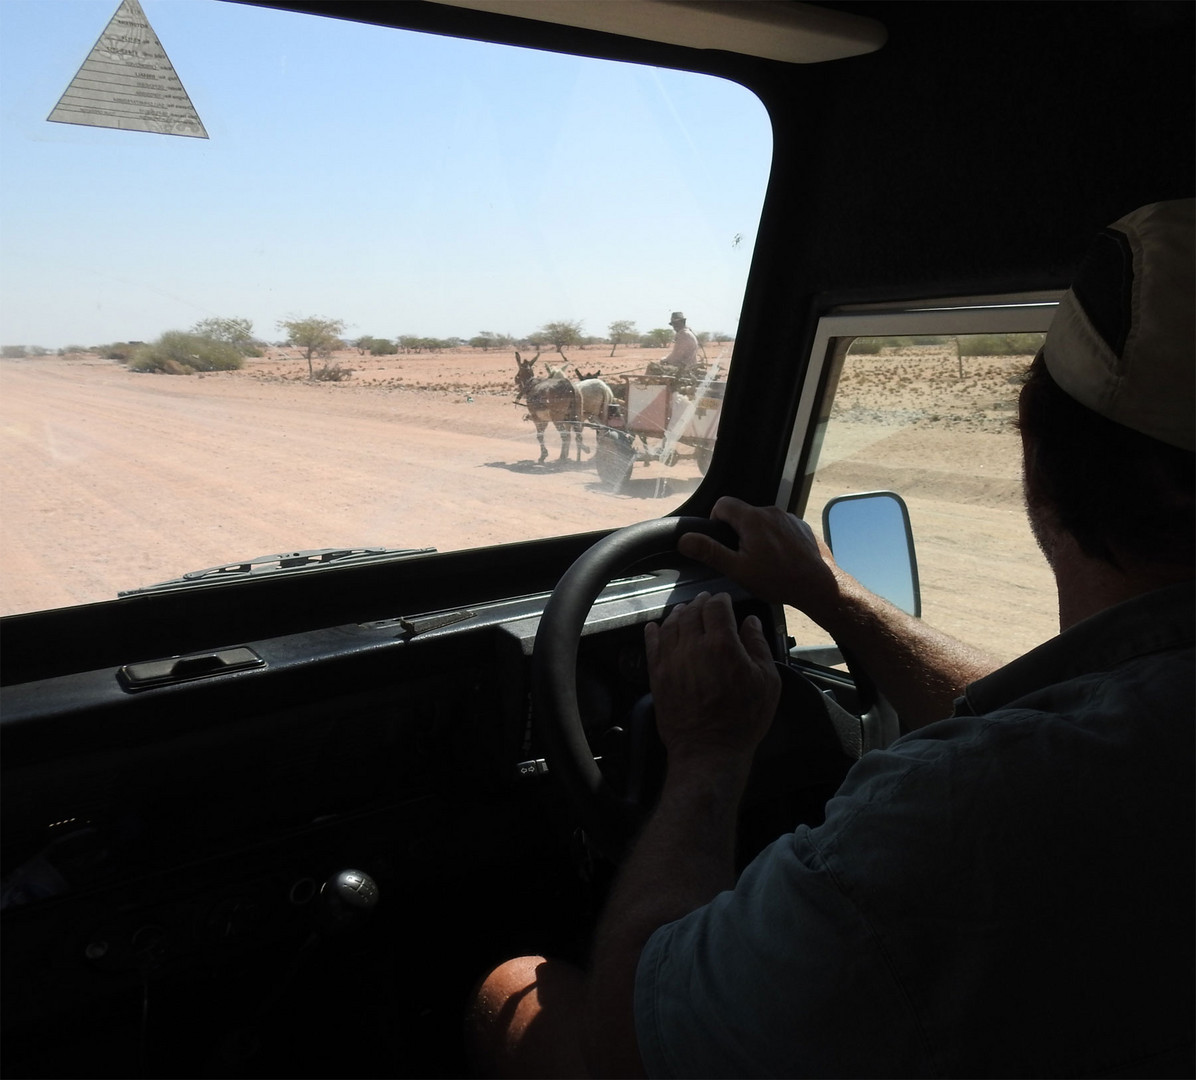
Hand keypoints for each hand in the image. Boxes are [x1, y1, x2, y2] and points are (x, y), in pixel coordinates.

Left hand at [644, 592, 779, 765]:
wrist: (708, 749)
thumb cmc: (744, 718)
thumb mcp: (767, 682)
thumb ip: (758, 646)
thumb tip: (750, 621)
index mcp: (722, 644)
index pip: (716, 608)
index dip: (720, 599)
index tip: (724, 599)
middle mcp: (692, 646)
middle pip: (692, 612)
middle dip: (700, 603)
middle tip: (705, 600)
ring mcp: (671, 660)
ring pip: (671, 625)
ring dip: (678, 613)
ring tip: (685, 610)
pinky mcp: (657, 675)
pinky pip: (652, 645)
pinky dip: (653, 631)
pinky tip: (655, 626)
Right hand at [678, 497, 842, 623]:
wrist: (820, 585)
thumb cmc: (777, 579)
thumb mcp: (738, 569)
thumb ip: (710, 552)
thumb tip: (684, 539)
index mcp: (752, 518)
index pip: (722, 503)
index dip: (715, 520)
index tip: (721, 542)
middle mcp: (771, 511)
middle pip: (743, 513)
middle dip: (737, 531)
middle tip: (741, 558)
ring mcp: (789, 517)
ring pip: (762, 521)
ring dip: (757, 535)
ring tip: (763, 562)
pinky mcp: (802, 526)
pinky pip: (780, 527)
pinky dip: (776, 538)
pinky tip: (781, 559)